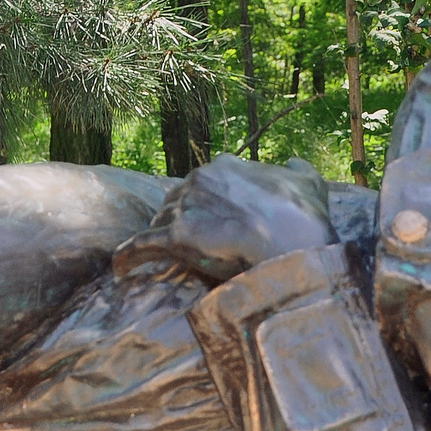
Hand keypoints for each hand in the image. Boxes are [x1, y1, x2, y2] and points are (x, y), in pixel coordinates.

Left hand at [118, 154, 335, 281]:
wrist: (295, 249)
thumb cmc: (303, 220)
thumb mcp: (309, 184)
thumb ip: (299, 170)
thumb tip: (293, 161)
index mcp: (225, 165)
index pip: (203, 184)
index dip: (204, 204)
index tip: (209, 222)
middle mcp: (199, 178)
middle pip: (176, 200)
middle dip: (179, 220)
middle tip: (187, 246)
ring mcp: (185, 206)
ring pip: (159, 221)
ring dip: (157, 238)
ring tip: (157, 258)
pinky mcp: (173, 236)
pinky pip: (138, 246)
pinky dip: (128, 257)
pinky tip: (121, 269)